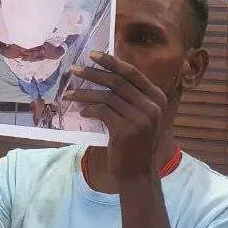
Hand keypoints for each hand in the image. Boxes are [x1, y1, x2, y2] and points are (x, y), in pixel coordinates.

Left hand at [63, 51, 168, 184]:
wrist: (137, 172)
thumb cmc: (134, 142)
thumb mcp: (138, 116)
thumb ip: (128, 97)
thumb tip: (103, 73)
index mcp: (157, 98)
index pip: (132, 73)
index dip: (112, 62)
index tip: (93, 55)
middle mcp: (152, 106)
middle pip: (117, 82)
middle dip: (93, 74)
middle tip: (74, 70)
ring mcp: (141, 118)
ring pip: (106, 96)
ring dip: (85, 93)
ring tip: (70, 94)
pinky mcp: (126, 130)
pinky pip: (101, 111)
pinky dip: (89, 109)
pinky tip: (82, 112)